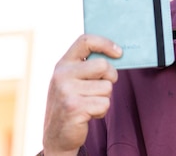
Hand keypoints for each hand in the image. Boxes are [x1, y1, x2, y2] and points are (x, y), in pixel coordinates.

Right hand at [42, 34, 121, 155]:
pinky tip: (88, 114)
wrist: (56, 135)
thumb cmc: (73, 102)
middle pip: (103, 65)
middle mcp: (62, 75)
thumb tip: (118, 54)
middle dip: (110, 78)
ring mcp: (66, 91)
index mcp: (63, 64)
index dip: (106, 43)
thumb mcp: (73, 80)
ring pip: (107, 87)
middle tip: (100, 88)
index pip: (85, 40)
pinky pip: (105, 104)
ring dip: (104, 98)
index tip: (119, 53)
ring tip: (89, 104)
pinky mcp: (74, 107)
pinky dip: (101, 111)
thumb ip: (88, 66)